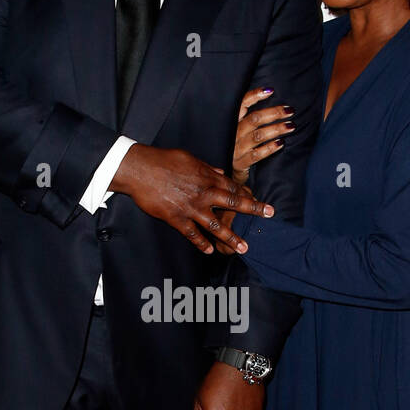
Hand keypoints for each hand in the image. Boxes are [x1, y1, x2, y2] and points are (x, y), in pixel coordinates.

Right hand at [110, 144, 271, 253]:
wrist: (140, 169)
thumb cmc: (163, 160)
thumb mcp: (189, 159)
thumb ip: (206, 168)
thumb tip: (219, 172)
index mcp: (207, 176)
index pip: (233, 186)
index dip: (247, 193)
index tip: (259, 199)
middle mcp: (204, 193)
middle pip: (234, 202)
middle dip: (254, 209)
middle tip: (269, 214)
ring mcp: (191, 207)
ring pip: (216, 225)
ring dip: (231, 238)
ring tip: (243, 247)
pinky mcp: (176, 218)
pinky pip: (192, 234)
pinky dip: (201, 243)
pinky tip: (210, 251)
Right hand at [232, 88, 295, 184]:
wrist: (229, 171)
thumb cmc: (241, 146)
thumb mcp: (242, 129)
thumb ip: (252, 116)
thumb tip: (272, 97)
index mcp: (233, 122)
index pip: (241, 104)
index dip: (254, 96)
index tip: (271, 90)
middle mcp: (233, 133)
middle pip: (253, 119)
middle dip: (274, 113)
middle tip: (290, 111)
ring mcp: (236, 149)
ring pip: (257, 136)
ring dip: (276, 129)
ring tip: (290, 126)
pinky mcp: (240, 163)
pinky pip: (256, 155)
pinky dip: (269, 148)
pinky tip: (280, 144)